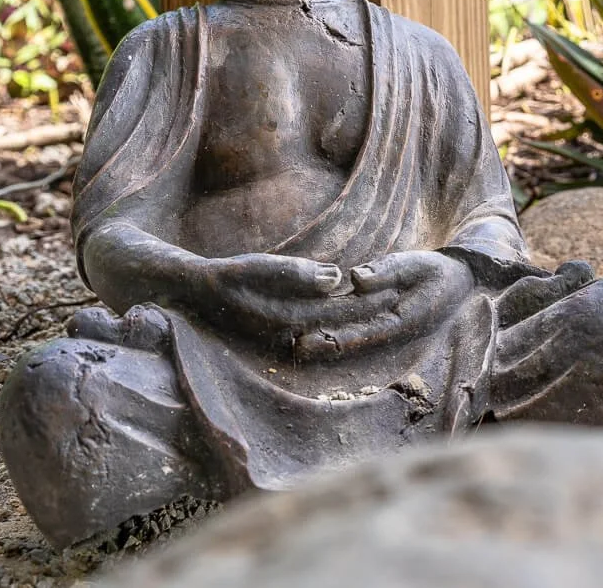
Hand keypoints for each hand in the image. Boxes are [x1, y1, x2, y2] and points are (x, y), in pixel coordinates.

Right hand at [198, 253, 395, 345]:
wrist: (199, 293)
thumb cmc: (228, 275)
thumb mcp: (258, 267)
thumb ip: (295, 274)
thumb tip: (337, 278)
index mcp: (290, 318)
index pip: (340, 310)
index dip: (369, 299)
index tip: (397, 287)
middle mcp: (292, 332)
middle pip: (340, 320)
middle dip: (370, 308)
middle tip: (403, 294)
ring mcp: (288, 335)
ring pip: (332, 324)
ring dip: (357, 312)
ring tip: (386, 297)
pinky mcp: (283, 331)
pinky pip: (319, 323)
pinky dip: (338, 314)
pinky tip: (352, 301)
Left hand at [293, 250, 475, 361]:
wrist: (459, 280)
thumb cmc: (438, 272)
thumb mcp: (418, 265)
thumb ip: (388, 271)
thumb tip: (356, 278)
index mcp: (401, 321)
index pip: (364, 332)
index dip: (337, 338)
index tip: (313, 340)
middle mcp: (390, 329)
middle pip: (352, 340)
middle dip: (324, 344)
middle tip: (296, 346)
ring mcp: (385, 326)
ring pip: (351, 335)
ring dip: (326, 340)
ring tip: (297, 342)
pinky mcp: (381, 318)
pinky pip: (355, 326)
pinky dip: (335, 328)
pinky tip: (313, 328)